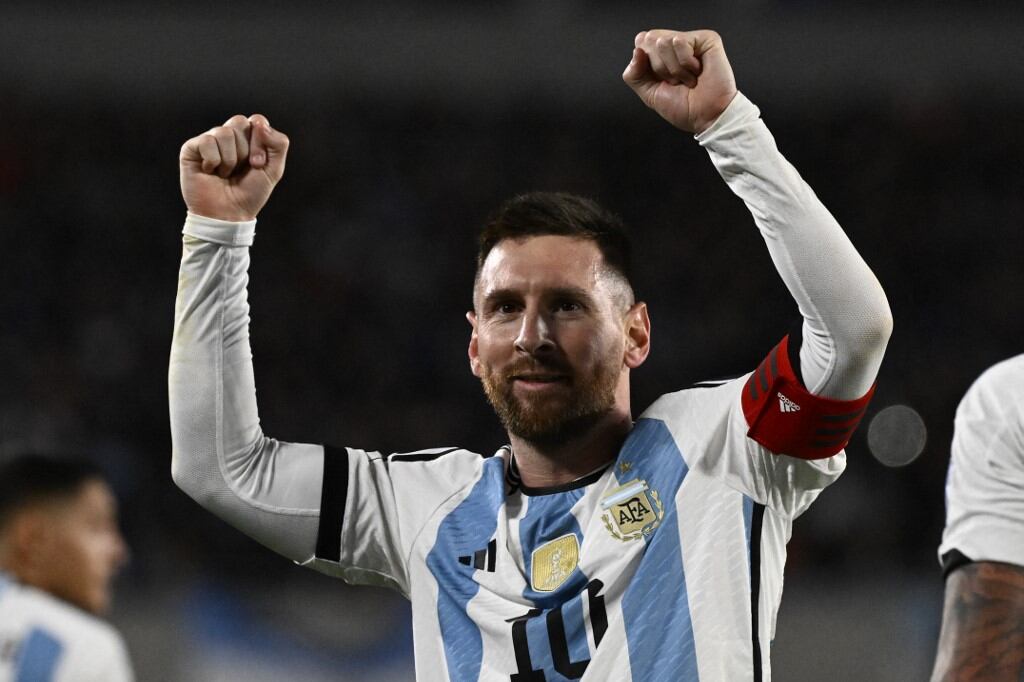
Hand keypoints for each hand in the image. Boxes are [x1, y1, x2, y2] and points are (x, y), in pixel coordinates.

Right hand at [179, 114, 289, 221]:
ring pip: (223, 132)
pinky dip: (213, 161)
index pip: (256, 120)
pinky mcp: (192, 148)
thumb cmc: (250, 193)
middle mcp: (228, 136)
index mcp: (248, 138)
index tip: (258, 164)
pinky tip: (210, 172)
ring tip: (225, 174)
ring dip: (229, 160)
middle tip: (242, 169)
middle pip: (239, 122)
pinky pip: (206, 141)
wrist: (229, 214)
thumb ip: (278, 144)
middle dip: (244, 150)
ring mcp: (209, 141)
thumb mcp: (274, 170)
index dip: (260, 141)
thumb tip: (259, 122)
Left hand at [622, 29, 736, 134]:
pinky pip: (680, 42)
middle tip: (677, 80)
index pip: (640, 41)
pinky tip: (698, 72)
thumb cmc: (684, 107)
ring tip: (688, 78)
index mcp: (661, 54)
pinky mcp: (706, 38)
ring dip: (674, 69)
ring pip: (663, 42)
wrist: (707, 117)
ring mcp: (691, 40)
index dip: (645, 64)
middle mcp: (675, 43)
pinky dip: (686, 64)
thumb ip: (634, 74)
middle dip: (660, 68)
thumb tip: (637, 51)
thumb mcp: (649, 93)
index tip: (661, 80)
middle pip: (649, 39)